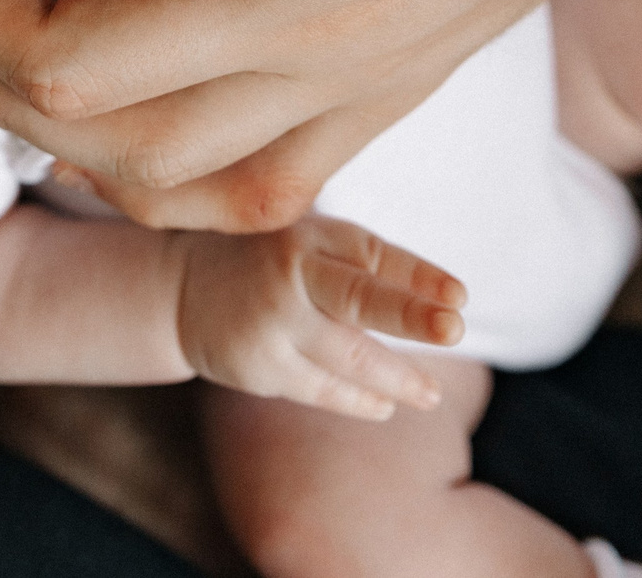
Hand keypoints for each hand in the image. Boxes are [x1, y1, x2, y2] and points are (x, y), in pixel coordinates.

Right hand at [176, 216, 463, 419]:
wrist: (181, 290)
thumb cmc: (267, 263)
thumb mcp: (304, 241)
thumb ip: (359, 263)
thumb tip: (442, 302)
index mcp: (309, 236)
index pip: (373, 254)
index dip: (417, 274)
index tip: (460, 296)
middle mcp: (290, 274)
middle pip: (359, 298)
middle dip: (410, 315)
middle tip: (456, 329)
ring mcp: (273, 323)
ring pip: (349, 357)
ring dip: (399, 378)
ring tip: (431, 394)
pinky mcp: (260, 366)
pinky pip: (322, 389)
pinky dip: (358, 400)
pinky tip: (386, 406)